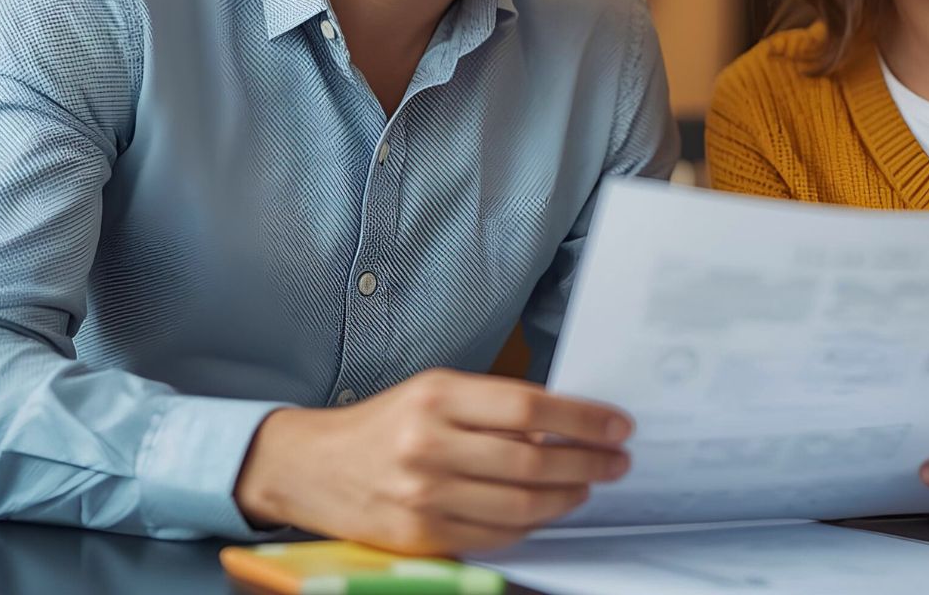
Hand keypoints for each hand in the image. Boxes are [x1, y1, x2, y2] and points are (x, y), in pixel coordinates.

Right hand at [234, 367, 631, 554]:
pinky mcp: (419, 536)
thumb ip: (491, 408)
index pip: (527, 408)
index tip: (617, 425)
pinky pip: (493, 536)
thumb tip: (562, 428)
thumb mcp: (432, 392)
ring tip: (587, 486)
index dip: (582, 420)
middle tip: (615, 460)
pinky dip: (528, 525)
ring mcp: (422, 495)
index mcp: (436, 397)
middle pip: (531, 461)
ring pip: (519, 506)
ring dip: (566, 498)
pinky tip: (545, 511)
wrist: (311, 467)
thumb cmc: (383, 424)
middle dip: (586, 463)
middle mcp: (427, 445)